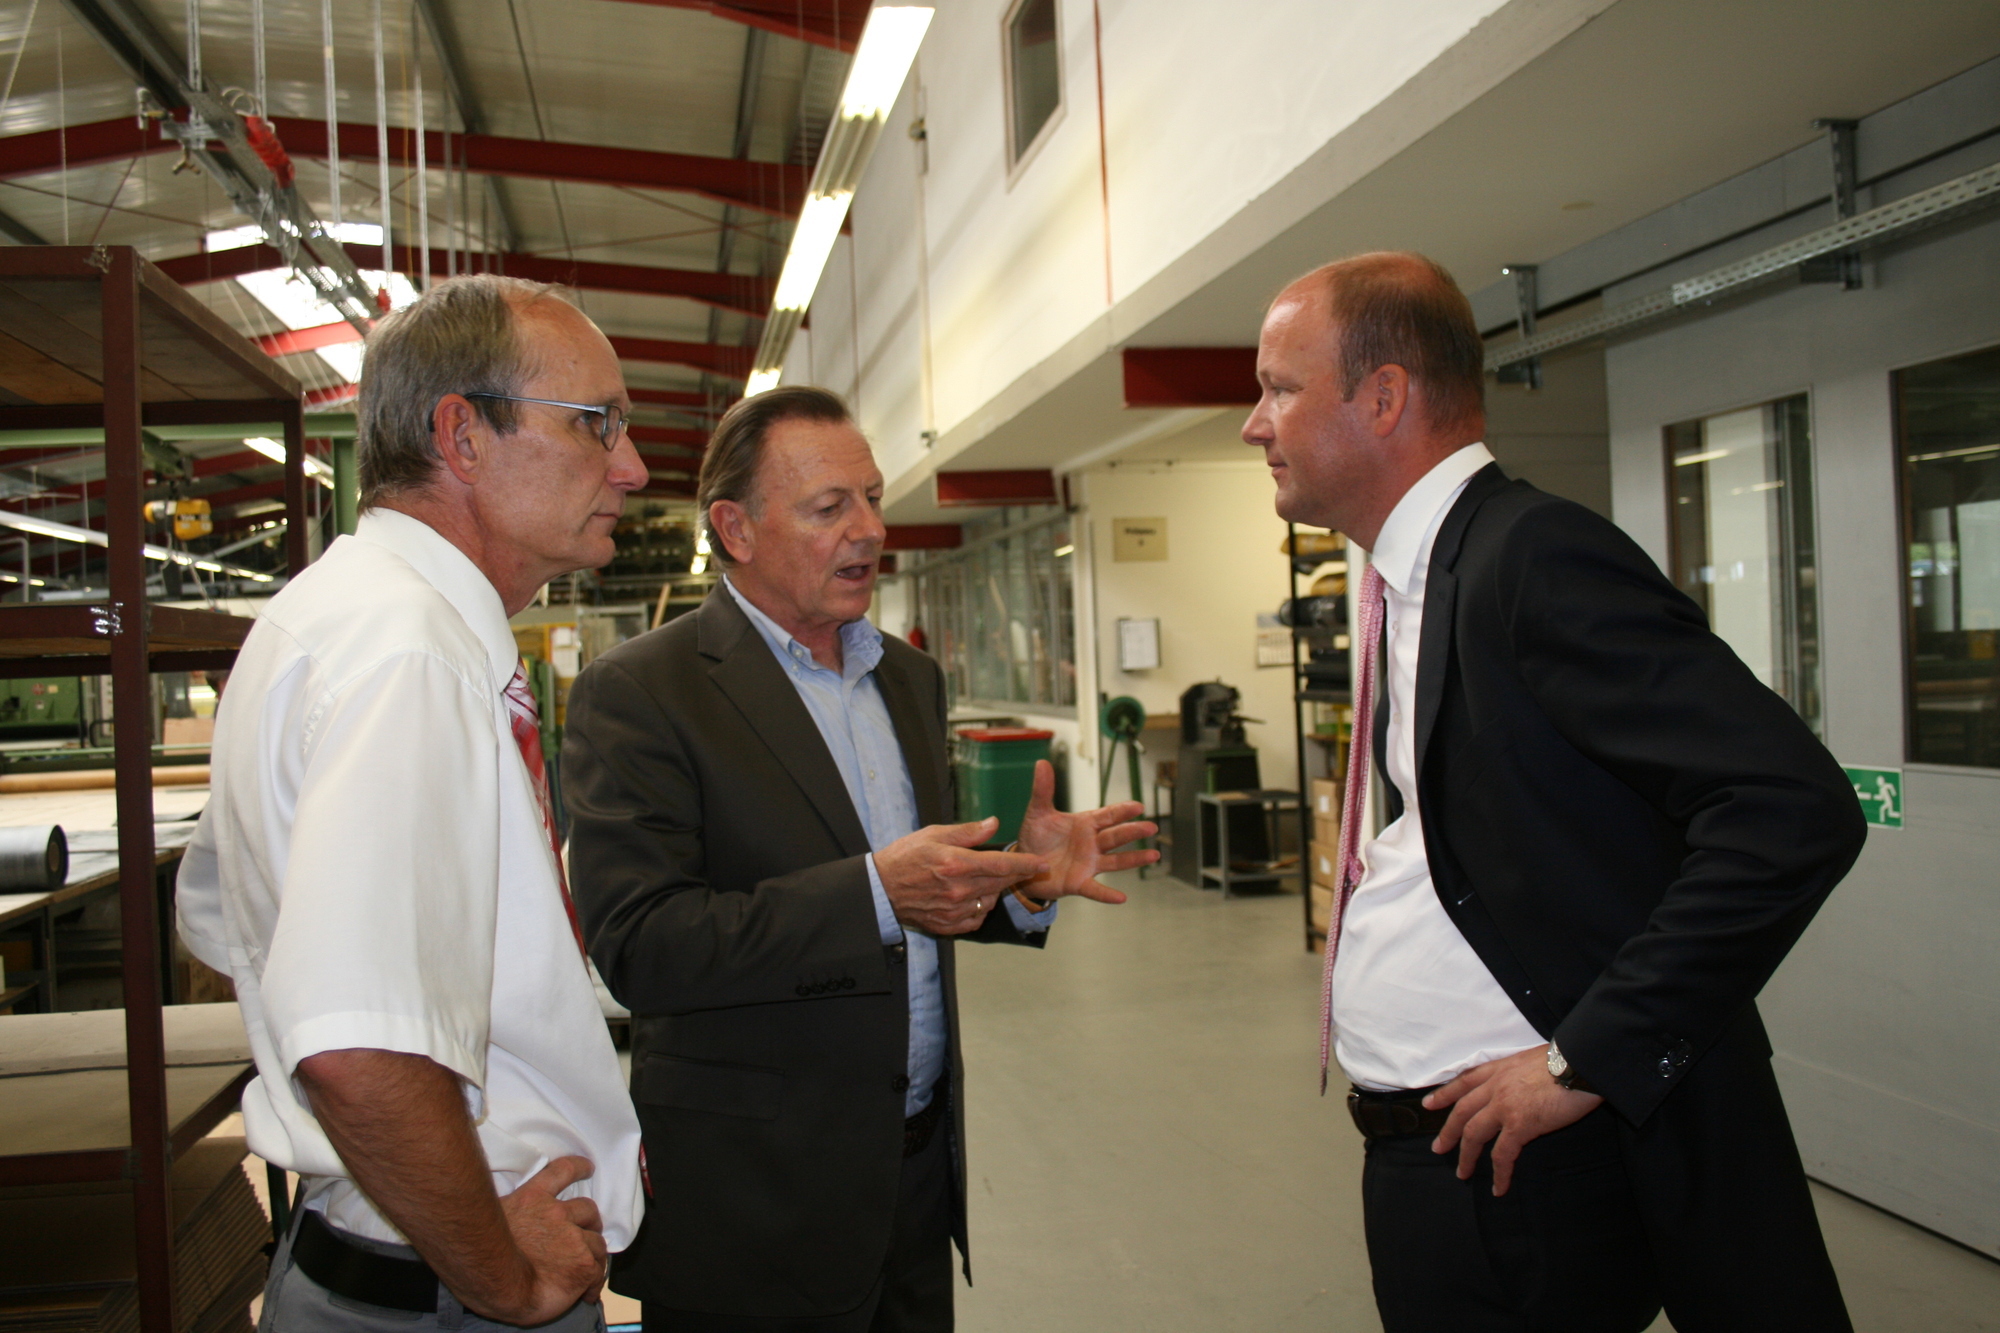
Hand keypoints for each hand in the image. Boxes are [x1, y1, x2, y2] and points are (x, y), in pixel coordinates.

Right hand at [474, 1156, 607, 1324]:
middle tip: (587, 1232)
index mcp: (531, 1200)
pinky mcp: (583, 1262)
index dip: (578, 1168)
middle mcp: (555, 1214)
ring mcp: (572, 1237)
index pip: (562, 1172)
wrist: (495, 1283)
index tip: (587, 1168)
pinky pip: (598, 1269)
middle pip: (587, 1209)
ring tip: (588, 1264)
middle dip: (589, 1221)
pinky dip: (595, 1281)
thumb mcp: (490, 1221)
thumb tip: (506, 1222)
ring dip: (593, 1251)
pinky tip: (590, 1290)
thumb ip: (509, 1215)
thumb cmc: (481, 1257)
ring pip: (596, 1240)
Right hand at [875, 818, 1048, 935]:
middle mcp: (958, 890)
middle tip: (1023, 867)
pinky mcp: (948, 925)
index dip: (1025, 864)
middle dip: (1016, 875)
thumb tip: (993, 824)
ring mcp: (954, 910)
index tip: (1041, 863)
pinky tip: (973, 896)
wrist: (881, 889)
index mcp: (956, 864)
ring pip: (990, 901)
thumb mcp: (934, 834)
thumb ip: (967, 832)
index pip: (1001, 865)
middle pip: (1000, 883)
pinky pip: (976, 918)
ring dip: (995, 890)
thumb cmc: (904, 857)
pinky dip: (980, 907)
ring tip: (984, 878)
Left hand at [1015, 760, 1158, 903]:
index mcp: (1085, 824)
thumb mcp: (1038, 812)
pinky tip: (1121, 898)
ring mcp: (1088, 864)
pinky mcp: (1079, 882)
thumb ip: (1043, 790)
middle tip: (1151, 827)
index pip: (1108, 815)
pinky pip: (1095, 889)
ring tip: (1154, 855)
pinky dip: (1108, 894)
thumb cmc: (1035, 836)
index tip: (1138, 806)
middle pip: (1116, 836)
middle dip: (1133, 831)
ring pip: (1115, 861)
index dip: (1122, 811)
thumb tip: (1041, 762)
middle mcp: (1092, 844)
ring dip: (1134, 859)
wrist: (1023, 864)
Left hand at [1425, 1045, 1601, 1196]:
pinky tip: (1499, 1187)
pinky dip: (1500, 1173)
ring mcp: (1504, 1106)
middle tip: (1438, 1148)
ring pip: (1474, 1134)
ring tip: (1462, 1173)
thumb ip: (1518, 1072)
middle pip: (1462, 1111)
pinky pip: (1503, 1155)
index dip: (1445, 1094)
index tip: (1429, 1104)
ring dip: (1466, 1156)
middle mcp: (1495, 1087)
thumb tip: (1523, 1083)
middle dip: (1448, 1131)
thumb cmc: (1565, 1059)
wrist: (1578, 1062)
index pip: (1464, 1081)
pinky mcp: (1520, 1125)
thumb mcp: (1531, 1058)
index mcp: (1499, 1069)